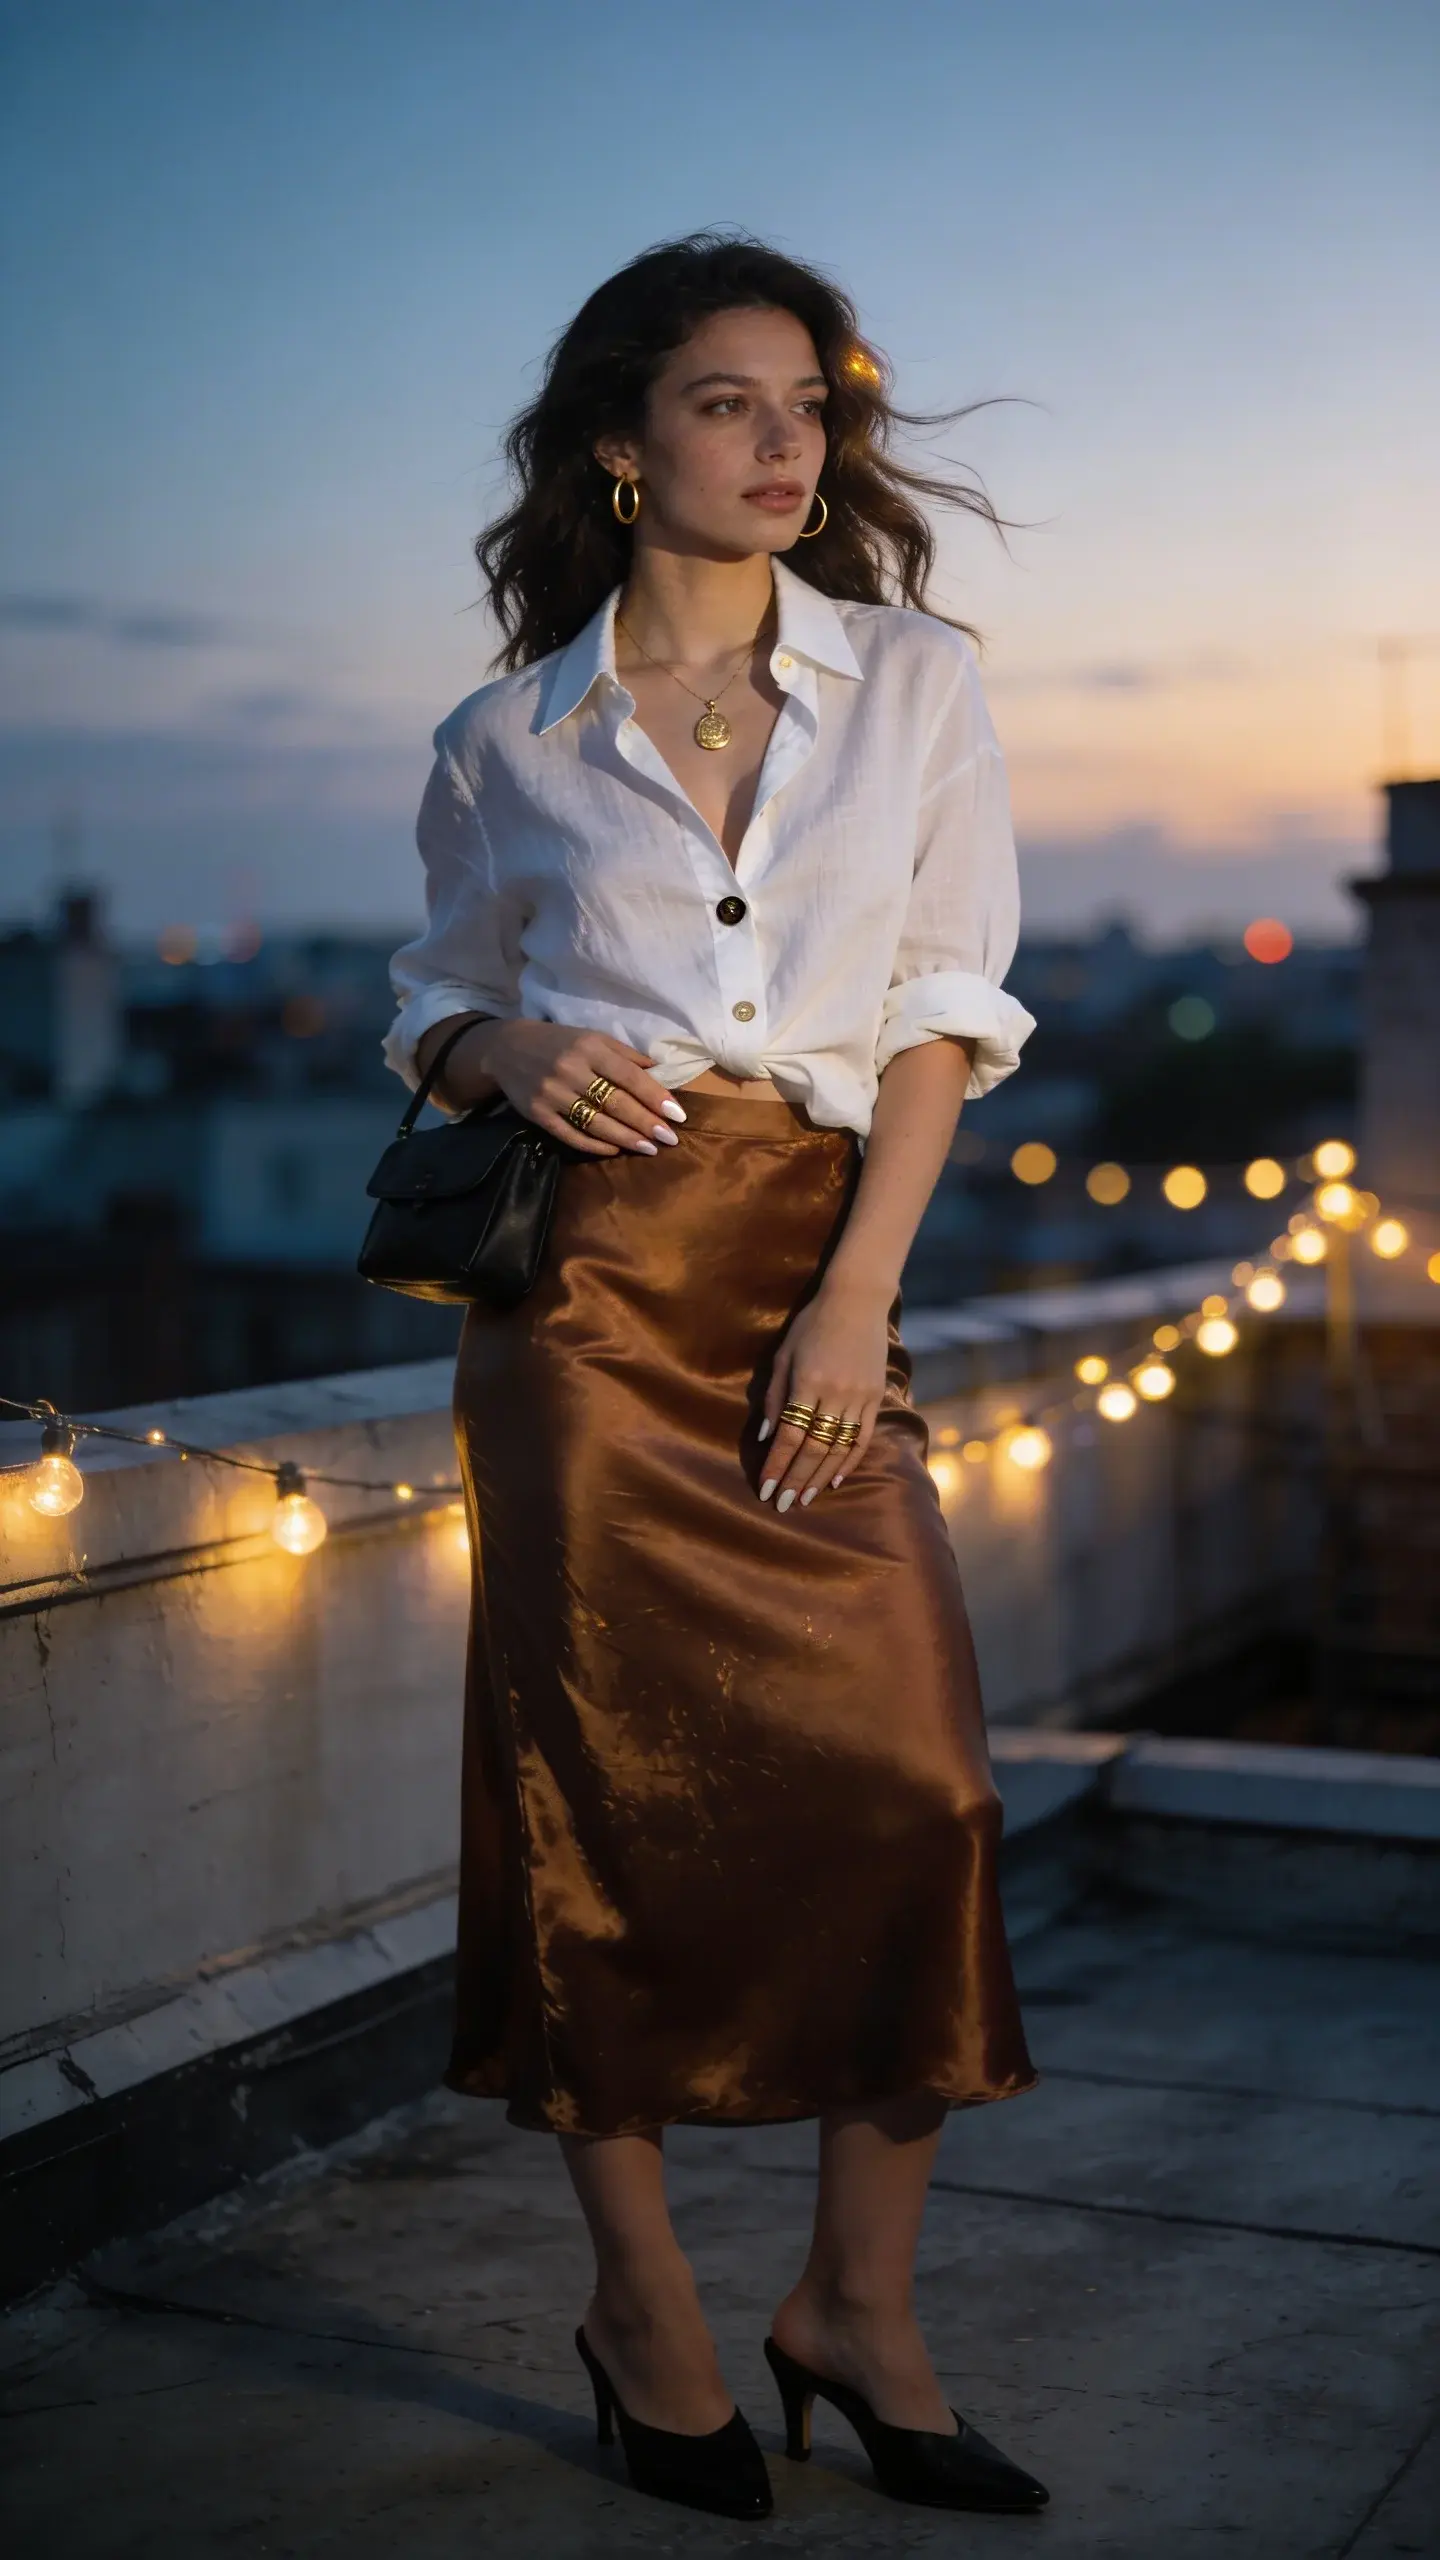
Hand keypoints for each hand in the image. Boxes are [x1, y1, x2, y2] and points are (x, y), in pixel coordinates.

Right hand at [467, 1021, 685, 1156]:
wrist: (506, 1048)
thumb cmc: (559, 1042)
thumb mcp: (592, 1037)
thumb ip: (625, 1054)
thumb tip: (658, 1070)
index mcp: (589, 1048)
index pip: (629, 1076)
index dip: (655, 1097)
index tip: (677, 1115)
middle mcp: (571, 1070)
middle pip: (616, 1102)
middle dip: (646, 1123)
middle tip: (670, 1139)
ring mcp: (552, 1094)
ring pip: (596, 1122)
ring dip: (626, 1138)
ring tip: (649, 1148)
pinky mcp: (538, 1114)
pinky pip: (570, 1135)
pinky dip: (595, 1146)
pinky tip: (615, 1150)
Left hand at [758, 1280, 889, 1510]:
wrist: (856, 1300)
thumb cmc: (811, 1324)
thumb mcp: (783, 1355)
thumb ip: (774, 1397)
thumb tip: (767, 1438)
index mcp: (807, 1382)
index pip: (789, 1435)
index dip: (776, 1466)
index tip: (765, 1488)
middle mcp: (834, 1393)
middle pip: (813, 1448)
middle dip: (795, 1480)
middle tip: (781, 1505)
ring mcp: (858, 1397)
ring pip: (838, 1449)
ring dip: (819, 1477)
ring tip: (803, 1498)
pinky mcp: (874, 1397)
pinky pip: (861, 1438)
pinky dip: (848, 1462)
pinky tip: (835, 1480)